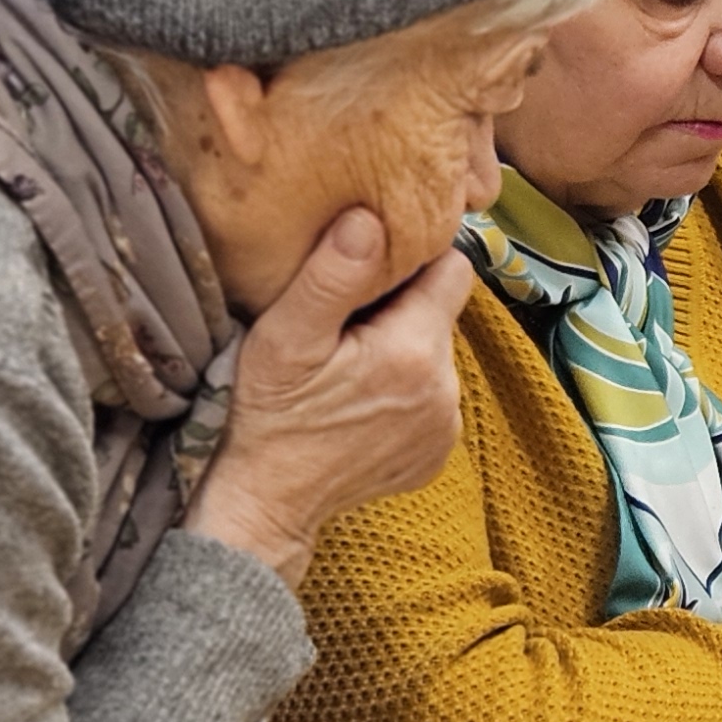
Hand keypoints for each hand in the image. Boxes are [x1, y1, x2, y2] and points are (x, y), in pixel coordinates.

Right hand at [188, 206, 476, 588]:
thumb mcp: (285, 337)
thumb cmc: (270, 414)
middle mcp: (447, 388)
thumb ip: (331, 276)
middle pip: (442, 316)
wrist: (268, 502)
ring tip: (351, 362)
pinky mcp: (437, 453)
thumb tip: (369, 219)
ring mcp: (446, 425)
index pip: (453, 272)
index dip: (418, 259)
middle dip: (405, 308)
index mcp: (415, 350)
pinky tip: (361, 401)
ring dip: (405, 350)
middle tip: (351, 320)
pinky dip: (405, 392)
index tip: (378, 265)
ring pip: (438, 357)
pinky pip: (433, 399)